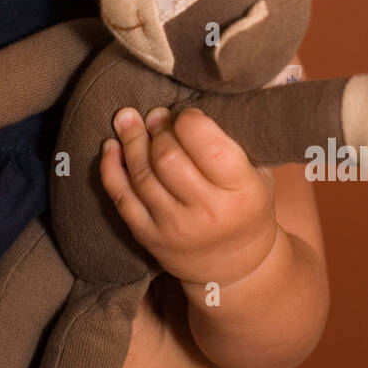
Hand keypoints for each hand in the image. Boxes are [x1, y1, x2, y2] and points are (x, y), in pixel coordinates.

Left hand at [99, 106, 277, 285]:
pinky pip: (121, 198)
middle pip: (168, 158)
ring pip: (142, 174)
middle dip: (158, 129)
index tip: (187, 115)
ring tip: (128, 119)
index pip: (209, 146)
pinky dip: (111, 168)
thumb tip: (191, 101)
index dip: (190, 121)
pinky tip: (111, 146)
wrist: (235, 267)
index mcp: (241, 191)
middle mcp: (208, 212)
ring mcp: (174, 227)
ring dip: (130, 139)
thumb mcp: (257, 174)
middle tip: (157, 116)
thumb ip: (233, 141)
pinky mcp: (149, 237)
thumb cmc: (246, 207)